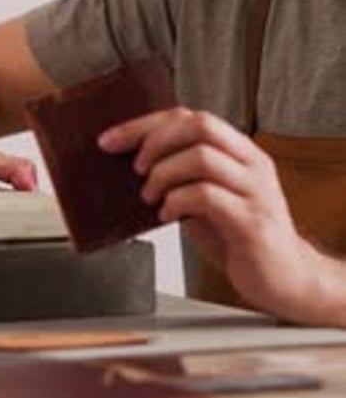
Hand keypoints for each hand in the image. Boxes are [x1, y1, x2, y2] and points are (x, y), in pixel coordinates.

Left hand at [99, 106, 335, 324]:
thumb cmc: (240, 237)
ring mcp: (256, 191)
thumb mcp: (208, 198)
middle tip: (135, 167)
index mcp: (240, 151)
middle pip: (200, 125)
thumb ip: (183, 178)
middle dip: (156, 141)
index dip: (146, 124)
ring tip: (150, 196)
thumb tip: (131, 167)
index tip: (111, 140)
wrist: (285, 279)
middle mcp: (252, 164)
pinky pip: (208, 196)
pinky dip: (177, 201)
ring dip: (164, 174)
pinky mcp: (253, 222)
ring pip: (203, 156)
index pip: (190, 117)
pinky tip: (167, 214)